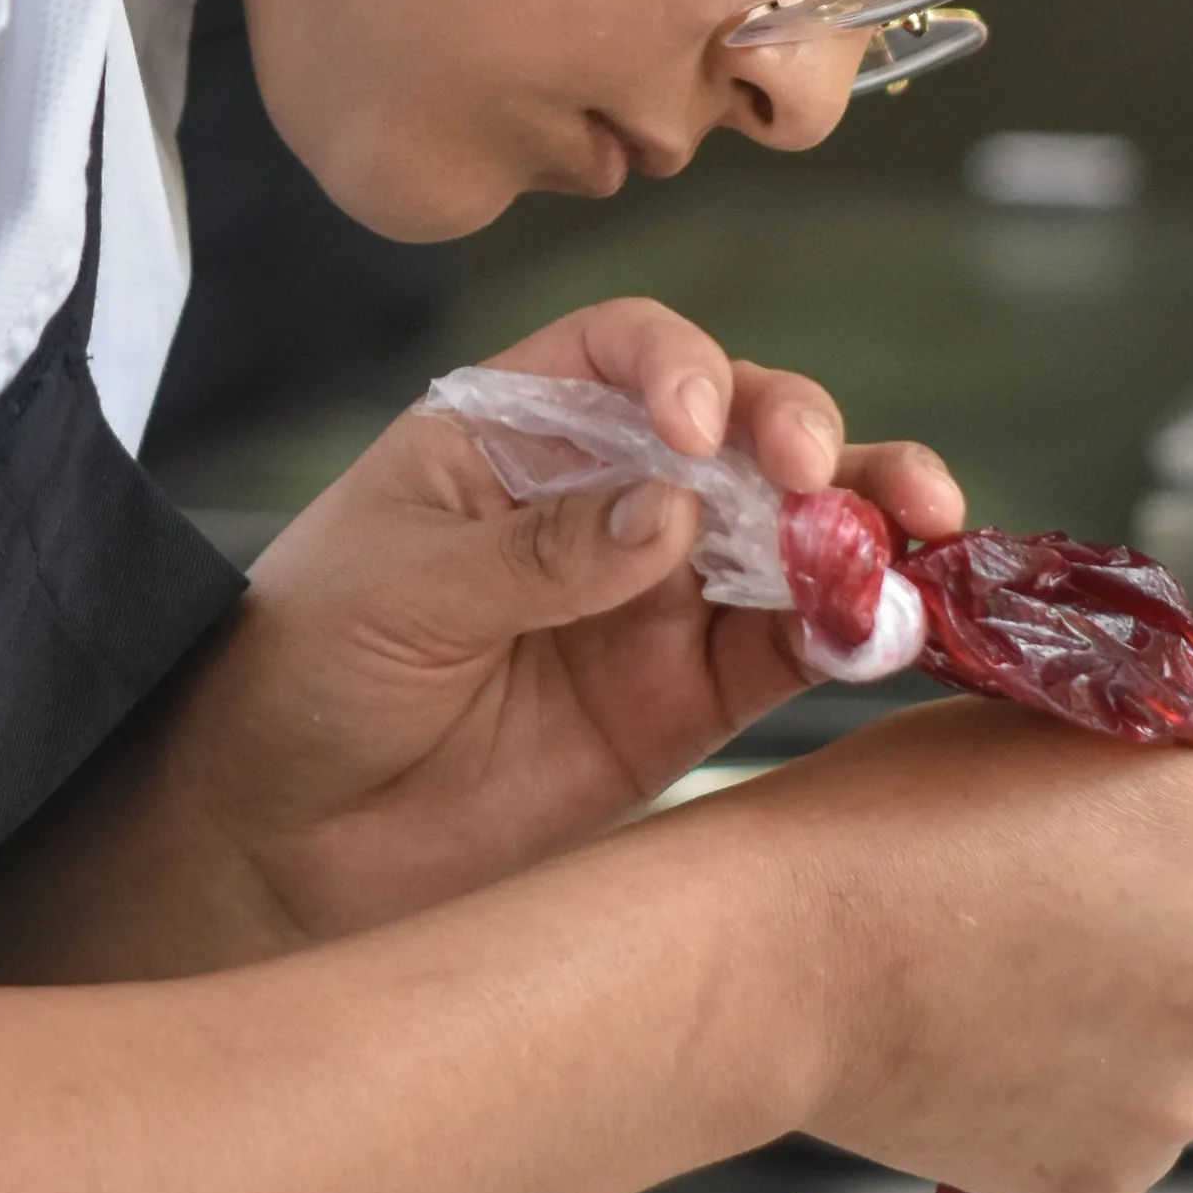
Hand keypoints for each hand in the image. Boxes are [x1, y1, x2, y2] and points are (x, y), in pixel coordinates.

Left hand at [164, 297, 961, 943]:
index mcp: (519, 428)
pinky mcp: (684, 700)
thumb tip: (670, 511)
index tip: (697, 421)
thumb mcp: (399, 588)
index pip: (624, 351)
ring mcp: (656, 597)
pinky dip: (849, 631)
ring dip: (860, 520)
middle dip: (800, 429)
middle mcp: (606, 495)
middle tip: (822, 465)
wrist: (280, 841)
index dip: (679, 365)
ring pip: (788, 531)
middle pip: (734, 426)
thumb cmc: (307, 668)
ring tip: (911, 528)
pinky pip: (787, 651)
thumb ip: (535, 554)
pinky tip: (885, 625)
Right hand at [739, 649, 1192, 1192]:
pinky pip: (1152, 1103)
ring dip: (1164, 978)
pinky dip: (1103, 1067)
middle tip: (1080, 858)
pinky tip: (1013, 1013)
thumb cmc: (900, 813)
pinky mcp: (1128, 1168)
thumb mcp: (1075, 708)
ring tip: (1028, 936)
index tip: (1159, 788)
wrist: (781, 953)